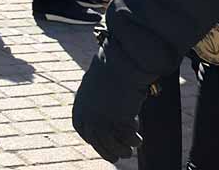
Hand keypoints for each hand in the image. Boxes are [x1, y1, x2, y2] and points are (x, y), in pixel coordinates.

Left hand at [72, 44, 145, 163]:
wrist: (119, 62)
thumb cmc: (110, 70)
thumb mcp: (96, 89)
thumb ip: (97, 105)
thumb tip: (105, 119)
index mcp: (79, 109)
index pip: (86, 133)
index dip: (97, 142)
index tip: (106, 149)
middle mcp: (87, 117)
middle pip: (99, 143)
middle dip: (111, 151)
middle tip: (123, 156)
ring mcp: (102, 120)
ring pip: (113, 144)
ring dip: (124, 148)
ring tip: (134, 147)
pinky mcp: (118, 120)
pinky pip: (128, 136)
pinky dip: (134, 137)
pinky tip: (139, 135)